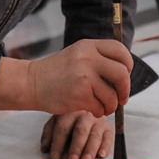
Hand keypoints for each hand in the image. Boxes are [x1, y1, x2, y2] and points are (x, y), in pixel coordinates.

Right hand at [0, 39, 131, 115]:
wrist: (31, 83)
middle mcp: (88, 58)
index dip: (127, 64)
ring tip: (104, 107)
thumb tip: (124, 73)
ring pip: (112, 95)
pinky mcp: (79, 95)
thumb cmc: (56, 72)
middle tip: (121, 97)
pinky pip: (100, 107)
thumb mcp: (77, 55)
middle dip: (125, 89)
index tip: (125, 74)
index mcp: (89, 46)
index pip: (120, 50)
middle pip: (122, 73)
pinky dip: (99, 112)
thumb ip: (98, 59)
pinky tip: (92, 109)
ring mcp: (84, 77)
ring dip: (111, 105)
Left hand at [41, 111, 112, 158]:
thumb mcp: (57, 121)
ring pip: (94, 135)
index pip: (63, 128)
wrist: (90, 103)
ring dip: (90, 149)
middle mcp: (85, 115)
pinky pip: (108, 137)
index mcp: (69, 112)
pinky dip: (105, 147)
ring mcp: (98, 120)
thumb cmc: (70, 119)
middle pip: (80, 131)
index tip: (55, 158)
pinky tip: (101, 155)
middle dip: (76, 147)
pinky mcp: (108, 127)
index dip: (58, 143)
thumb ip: (49, 133)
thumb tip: (45, 148)